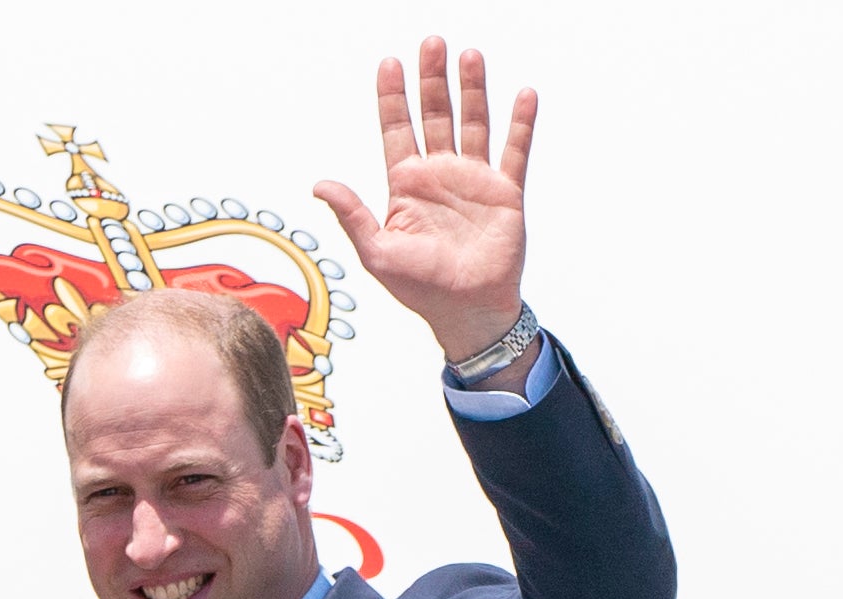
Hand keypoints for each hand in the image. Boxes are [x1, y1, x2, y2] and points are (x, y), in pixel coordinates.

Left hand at [314, 38, 535, 362]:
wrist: (467, 311)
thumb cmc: (421, 288)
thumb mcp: (377, 252)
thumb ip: (352, 215)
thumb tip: (320, 185)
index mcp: (406, 186)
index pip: (396, 130)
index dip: (392, 98)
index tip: (389, 64)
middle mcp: (439, 175)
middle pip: (435, 115)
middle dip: (432, 80)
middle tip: (431, 44)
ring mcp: (473, 180)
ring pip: (473, 123)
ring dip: (472, 90)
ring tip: (469, 56)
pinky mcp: (504, 192)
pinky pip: (514, 151)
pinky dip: (520, 123)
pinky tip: (522, 95)